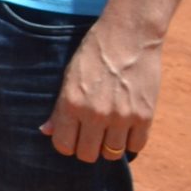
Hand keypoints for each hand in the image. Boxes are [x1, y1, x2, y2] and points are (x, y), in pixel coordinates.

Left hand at [42, 21, 160, 162]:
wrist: (129, 35)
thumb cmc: (94, 52)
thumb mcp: (69, 75)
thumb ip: (59, 107)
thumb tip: (45, 131)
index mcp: (72, 103)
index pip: (63, 145)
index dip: (66, 144)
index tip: (71, 137)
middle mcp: (95, 114)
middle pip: (87, 154)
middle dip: (86, 147)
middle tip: (90, 135)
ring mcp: (121, 117)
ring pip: (111, 154)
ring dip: (108, 146)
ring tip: (108, 131)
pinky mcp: (144, 116)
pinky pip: (136, 146)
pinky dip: (130, 141)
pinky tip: (126, 128)